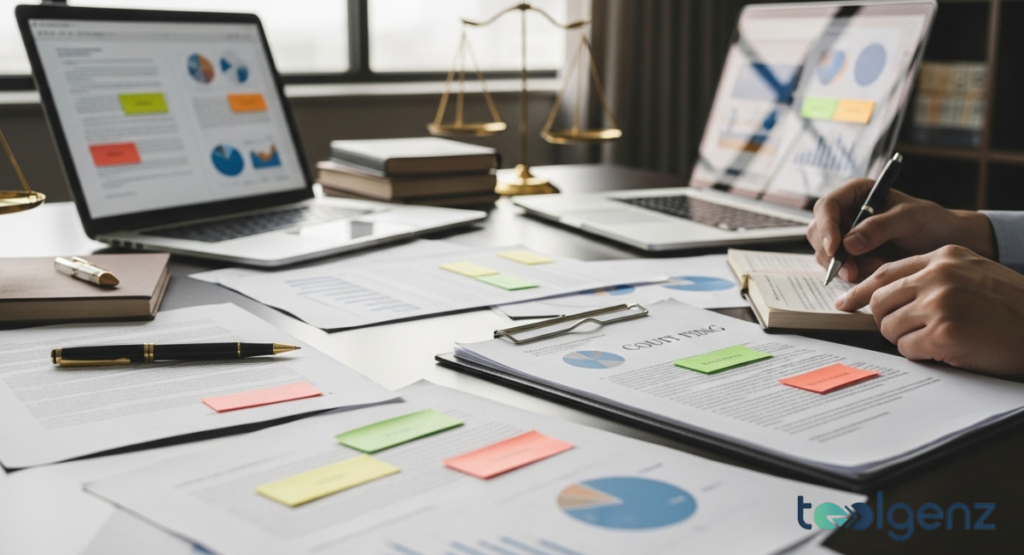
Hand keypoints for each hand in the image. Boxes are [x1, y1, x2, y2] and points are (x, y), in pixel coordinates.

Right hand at [807, 178, 996, 281]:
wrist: (945, 244)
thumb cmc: (932, 222)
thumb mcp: (909, 219)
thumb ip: (879, 228)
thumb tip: (849, 243)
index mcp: (856, 193)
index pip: (827, 206)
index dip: (826, 227)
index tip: (835, 247)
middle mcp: (846, 213)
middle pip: (819, 231)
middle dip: (831, 252)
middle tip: (850, 271)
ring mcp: (846, 235)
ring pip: (824, 252)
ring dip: (841, 265)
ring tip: (873, 268)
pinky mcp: (850, 255)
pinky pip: (837, 266)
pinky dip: (850, 273)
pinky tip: (872, 272)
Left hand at [835, 245, 1023, 377]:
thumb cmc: (1012, 308)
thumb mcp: (974, 274)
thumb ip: (934, 277)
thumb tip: (888, 294)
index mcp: (944, 258)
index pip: (885, 272)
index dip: (861, 290)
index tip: (845, 302)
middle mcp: (939, 276)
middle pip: (879, 301)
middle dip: (885, 321)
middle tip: (905, 332)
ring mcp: (940, 303)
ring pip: (890, 327)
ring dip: (906, 340)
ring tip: (937, 341)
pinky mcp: (944, 332)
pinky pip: (907, 349)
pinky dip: (922, 355)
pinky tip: (946, 351)